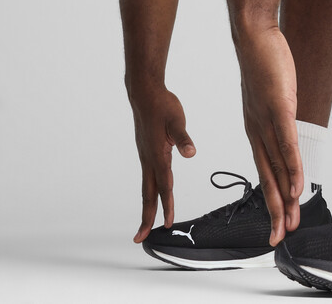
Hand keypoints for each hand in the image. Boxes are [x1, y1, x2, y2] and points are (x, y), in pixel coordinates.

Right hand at [129, 87, 195, 242]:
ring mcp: (146, 156)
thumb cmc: (162, 105)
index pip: (163, 186)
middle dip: (146, 216)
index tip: (168, 223)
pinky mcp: (146, 151)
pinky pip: (147, 176)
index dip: (166, 206)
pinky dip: (149, 190)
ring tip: (147, 221)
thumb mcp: (176, 120)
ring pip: (146, 186)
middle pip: (147, 193)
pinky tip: (154, 191)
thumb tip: (190, 153)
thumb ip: (183, 138)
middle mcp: (149, 159)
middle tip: (141, 237)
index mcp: (157, 155)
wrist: (145, 94)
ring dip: (147, 205)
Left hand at [239, 27, 303, 246]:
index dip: (270, 197)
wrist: (254, 37)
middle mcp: (257, 130)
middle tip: (279, 238)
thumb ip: (278, 114)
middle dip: (274, 209)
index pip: (264, 169)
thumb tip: (287, 127)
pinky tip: (296, 188)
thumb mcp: (271, 95)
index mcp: (254, 128)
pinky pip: (286, 144)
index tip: (275, 221)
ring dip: (284, 197)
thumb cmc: (263, 63)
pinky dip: (292, 169)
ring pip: (278, 166)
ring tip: (290, 223)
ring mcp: (267, 120)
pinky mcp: (279, 108)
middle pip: (268, 176)